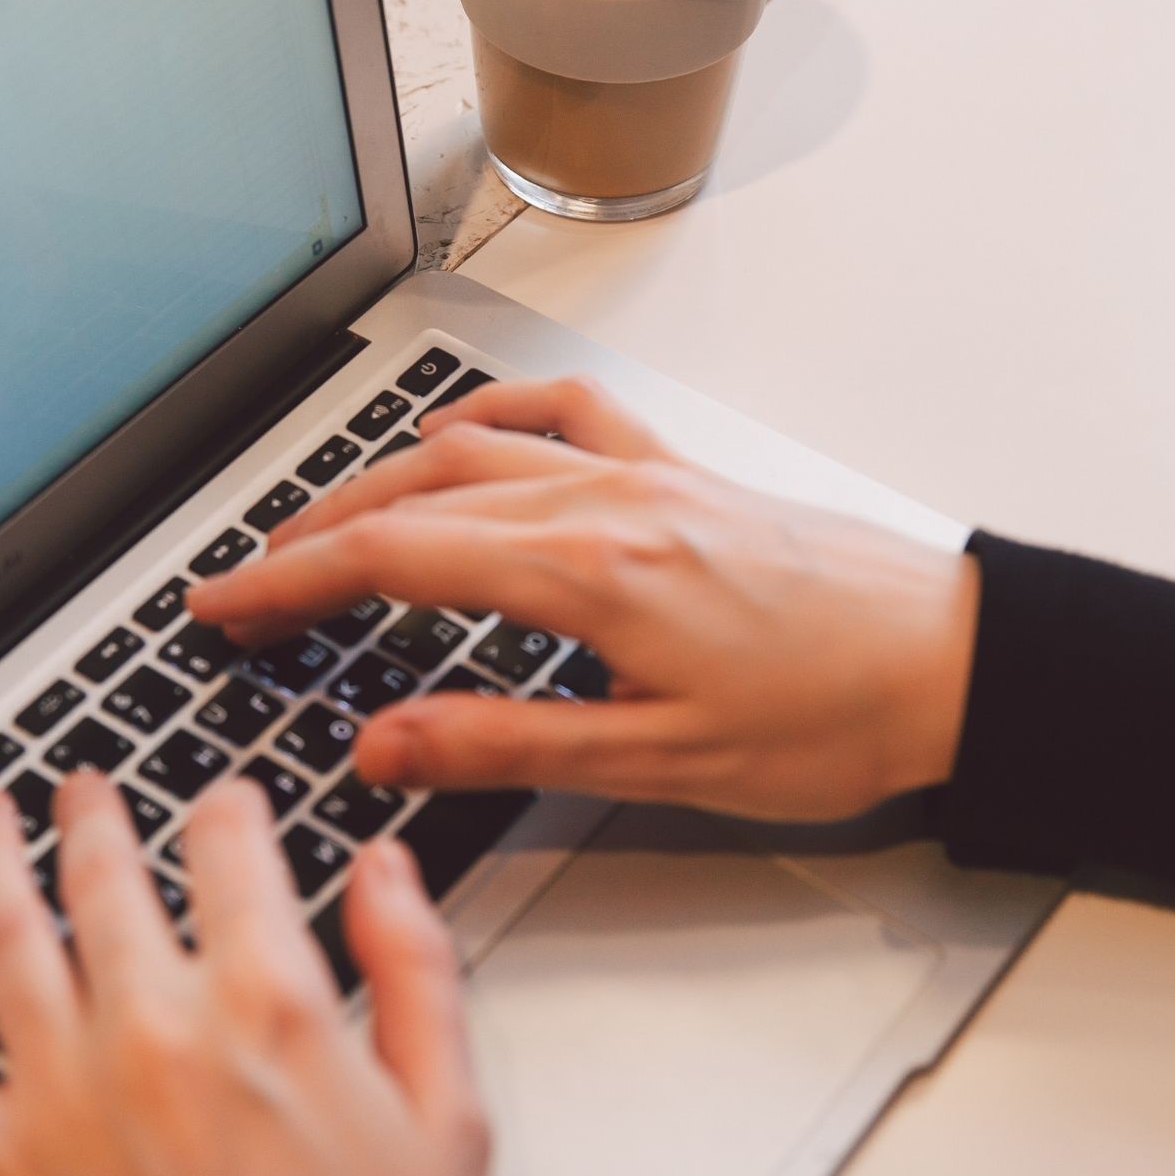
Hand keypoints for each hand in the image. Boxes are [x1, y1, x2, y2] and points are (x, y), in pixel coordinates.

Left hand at [0, 776, 487, 1175]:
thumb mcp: (452, 1124)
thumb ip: (415, 971)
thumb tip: (384, 870)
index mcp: (273, 1005)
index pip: (230, 848)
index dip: (227, 807)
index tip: (224, 803)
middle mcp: (154, 1031)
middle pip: (106, 875)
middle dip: (98, 814)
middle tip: (86, 788)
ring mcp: (62, 1100)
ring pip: (1, 934)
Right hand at [187, 377, 979, 822]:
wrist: (951, 660)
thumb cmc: (829, 716)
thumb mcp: (654, 760)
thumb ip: (504, 744)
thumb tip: (383, 744)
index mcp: (588, 572)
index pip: (394, 560)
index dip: (289, 583)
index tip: (223, 605)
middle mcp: (605, 501)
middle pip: (414, 494)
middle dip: (311, 535)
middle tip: (246, 581)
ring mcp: (641, 473)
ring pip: (473, 450)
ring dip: (380, 480)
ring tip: (320, 525)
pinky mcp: (677, 470)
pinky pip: (564, 414)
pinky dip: (493, 419)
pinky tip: (461, 438)